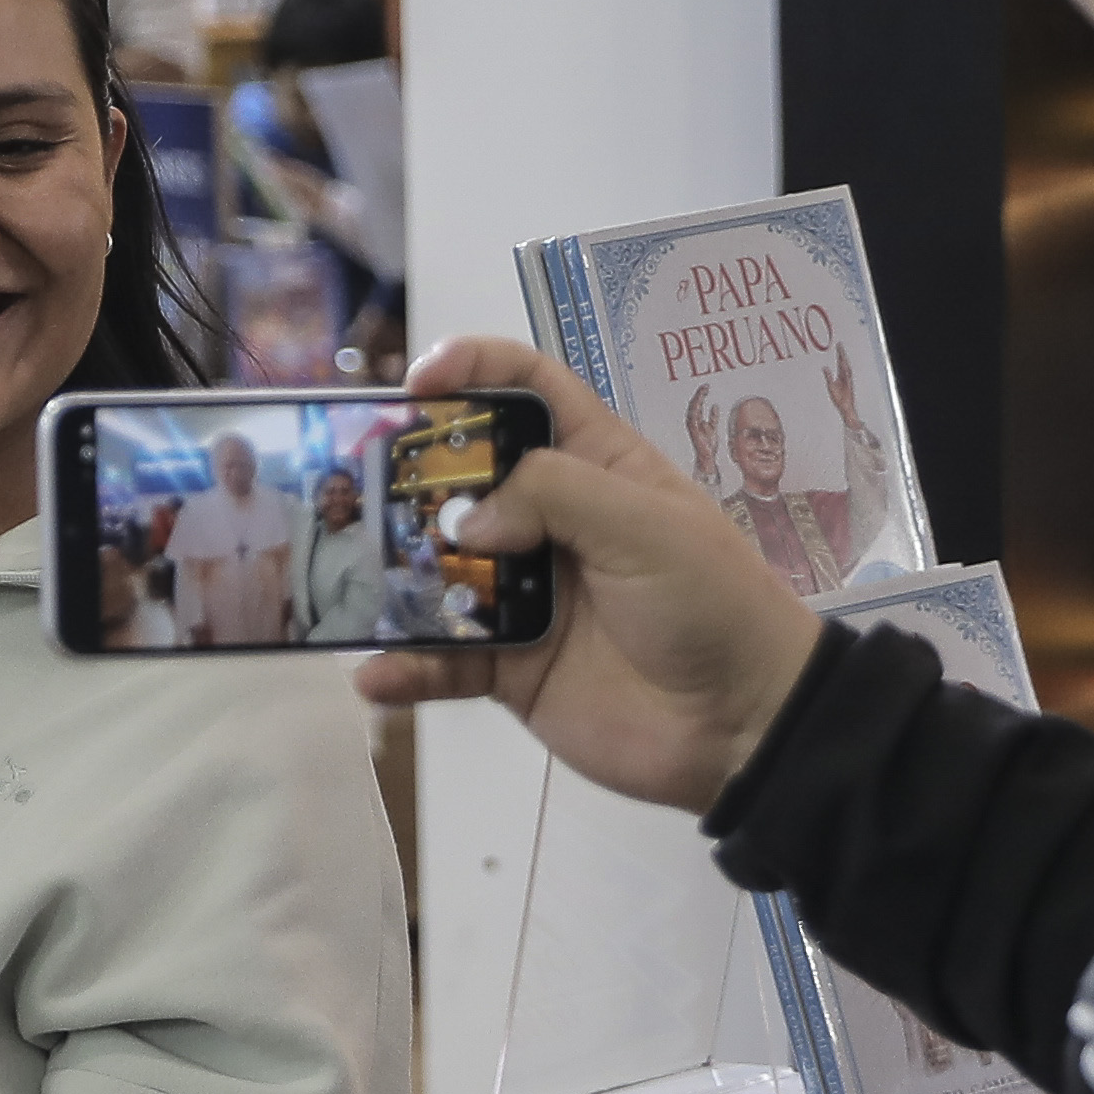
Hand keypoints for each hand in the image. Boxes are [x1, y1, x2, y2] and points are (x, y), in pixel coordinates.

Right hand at [350, 334, 834, 813]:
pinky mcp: (511, 667)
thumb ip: (553, 496)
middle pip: (462, 480)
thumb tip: (466, 520)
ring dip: (393, 576)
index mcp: (594, 465)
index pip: (527, 390)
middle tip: (355, 487)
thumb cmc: (712, 603)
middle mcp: (550, 521)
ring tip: (351, 581)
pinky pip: (444, 661)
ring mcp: (525, 596)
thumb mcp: (646, 525)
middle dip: (407, 479)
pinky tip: (377, 675)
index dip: (473, 370)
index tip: (418, 384)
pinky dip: (406, 669)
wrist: (742, 724)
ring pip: (439, 572)